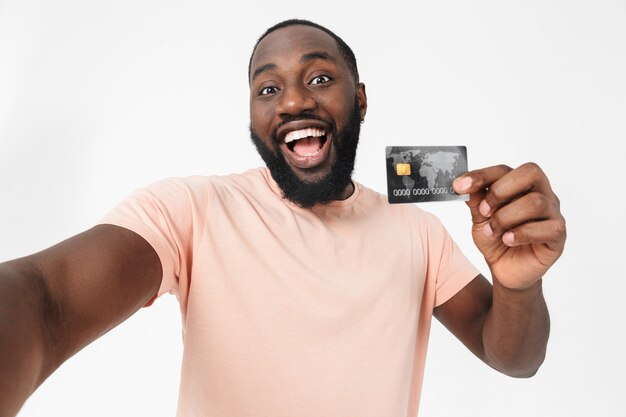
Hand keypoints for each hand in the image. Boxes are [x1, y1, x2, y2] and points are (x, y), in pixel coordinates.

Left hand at [453, 163, 565, 289]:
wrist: (505, 270)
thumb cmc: (496, 239)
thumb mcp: (479, 218)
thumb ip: (475, 200)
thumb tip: (463, 184)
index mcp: (521, 185)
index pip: (504, 169)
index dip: (481, 175)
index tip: (459, 186)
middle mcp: (541, 194)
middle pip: (531, 173)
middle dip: (500, 191)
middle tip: (484, 211)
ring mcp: (552, 213)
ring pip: (535, 202)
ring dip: (506, 217)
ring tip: (492, 232)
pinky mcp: (557, 236)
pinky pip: (547, 228)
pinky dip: (521, 233)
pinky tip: (507, 240)